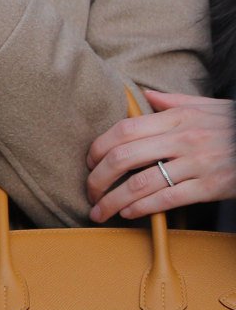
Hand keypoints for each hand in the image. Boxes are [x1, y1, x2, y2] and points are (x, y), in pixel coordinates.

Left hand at [85, 90, 235, 221]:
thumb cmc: (234, 125)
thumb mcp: (206, 106)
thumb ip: (171, 102)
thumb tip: (145, 96)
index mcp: (177, 118)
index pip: (124, 130)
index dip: (99, 147)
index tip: (89, 161)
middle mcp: (183, 139)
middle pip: (124, 157)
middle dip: (97, 178)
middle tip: (88, 191)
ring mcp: (196, 163)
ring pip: (141, 183)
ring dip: (113, 200)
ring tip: (100, 210)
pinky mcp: (211, 186)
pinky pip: (167, 199)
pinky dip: (142, 208)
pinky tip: (129, 213)